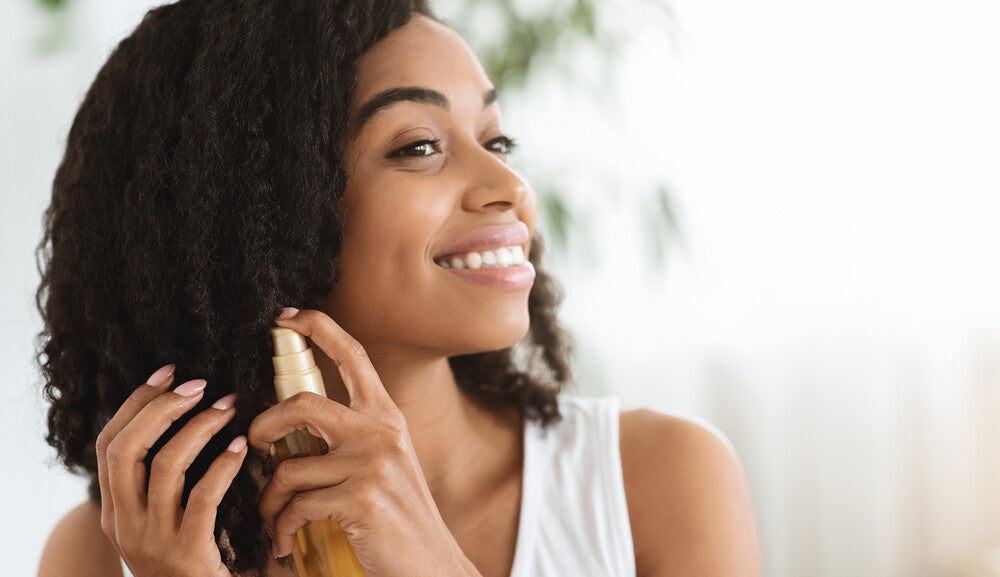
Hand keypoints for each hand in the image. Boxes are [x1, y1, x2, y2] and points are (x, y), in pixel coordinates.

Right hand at [96, 364, 246, 576]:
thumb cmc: (193, 560)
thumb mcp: (163, 521)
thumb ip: (163, 482)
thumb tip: (184, 416)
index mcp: (114, 512)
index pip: (108, 445)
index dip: (135, 403)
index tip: (167, 372)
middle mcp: (124, 525)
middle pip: (126, 449)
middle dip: (161, 407)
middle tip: (199, 385)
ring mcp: (152, 541)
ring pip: (165, 466)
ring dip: (199, 428)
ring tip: (228, 407)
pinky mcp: (187, 554)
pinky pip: (203, 497)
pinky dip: (223, 465)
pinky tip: (241, 447)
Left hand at [248, 308, 473, 576]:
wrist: (430, 567)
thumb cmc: (396, 519)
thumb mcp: (383, 466)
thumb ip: (349, 440)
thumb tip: (287, 431)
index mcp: (386, 416)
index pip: (353, 355)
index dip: (318, 327)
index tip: (285, 316)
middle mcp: (381, 432)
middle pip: (302, 405)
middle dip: (263, 426)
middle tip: (255, 447)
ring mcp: (372, 464)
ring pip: (288, 468)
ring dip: (268, 500)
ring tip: (272, 519)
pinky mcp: (360, 499)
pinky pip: (295, 505)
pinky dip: (280, 527)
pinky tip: (284, 542)